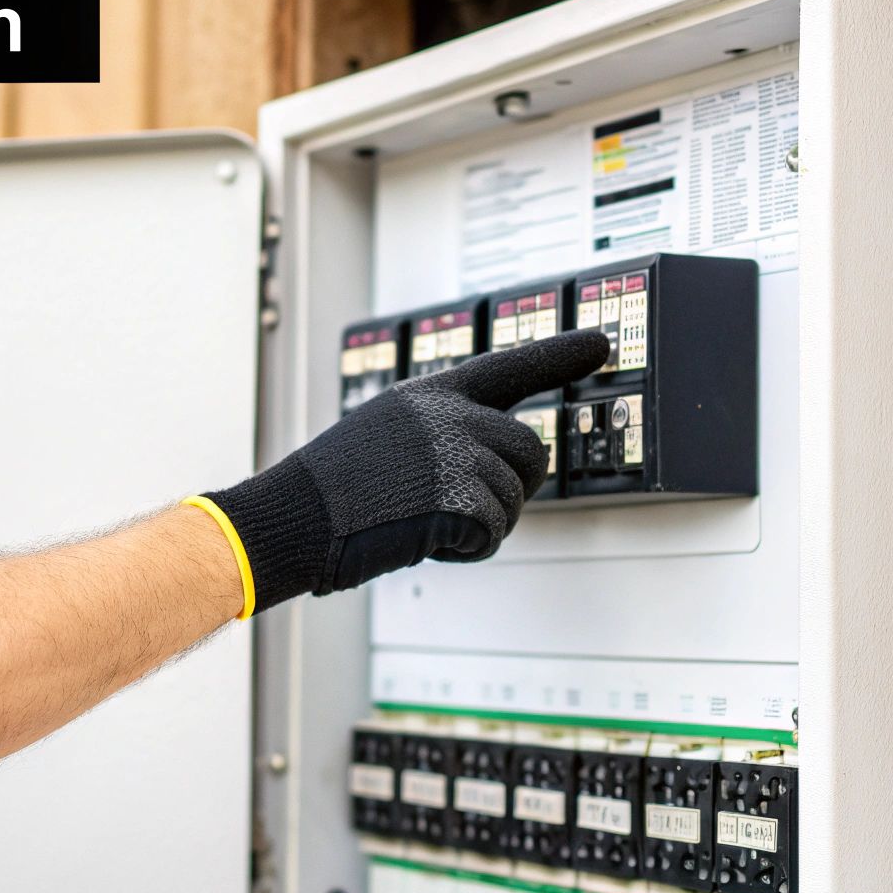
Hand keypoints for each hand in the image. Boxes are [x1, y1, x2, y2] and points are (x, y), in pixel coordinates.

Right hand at [198, 329, 610, 612]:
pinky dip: (465, 549)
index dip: (558, 356)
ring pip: (515, 499)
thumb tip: (502, 464)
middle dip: (513, 486)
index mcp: (431, 395)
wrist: (292, 517)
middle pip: (531, 450)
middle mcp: (448, 414)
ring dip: (482, 524)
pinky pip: (493, 534)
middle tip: (465, 507)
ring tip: (423, 520)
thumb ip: (444, 436)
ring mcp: (453, 452)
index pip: (507, 368)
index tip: (601, 343)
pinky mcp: (455, 495)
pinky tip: (422, 539)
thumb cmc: (332, 491)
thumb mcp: (388, 437)